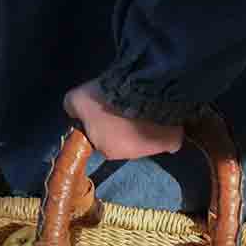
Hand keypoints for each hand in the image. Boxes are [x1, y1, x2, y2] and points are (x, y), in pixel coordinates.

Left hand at [63, 80, 184, 160]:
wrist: (142, 90)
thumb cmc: (107, 98)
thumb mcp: (77, 99)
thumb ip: (73, 108)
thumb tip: (73, 112)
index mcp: (107, 149)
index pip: (101, 141)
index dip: (102, 125)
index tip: (104, 110)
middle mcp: (130, 155)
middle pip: (125, 142)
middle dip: (124, 128)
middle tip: (125, 107)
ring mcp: (154, 149)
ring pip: (147, 140)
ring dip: (145, 127)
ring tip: (145, 107)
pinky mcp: (173, 141)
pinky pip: (168, 138)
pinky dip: (166, 130)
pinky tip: (164, 116)